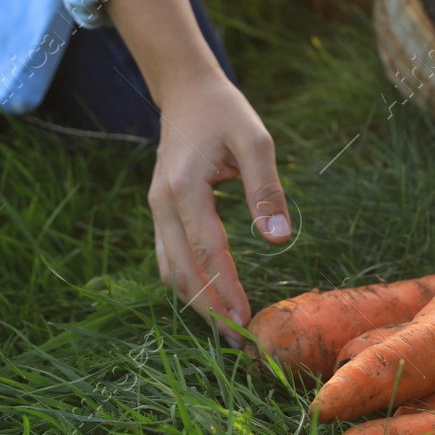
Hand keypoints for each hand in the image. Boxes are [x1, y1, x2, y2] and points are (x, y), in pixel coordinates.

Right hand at [148, 73, 287, 346]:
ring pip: (170, 270)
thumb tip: (278, 240)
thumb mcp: (256, 141)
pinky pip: (169, 258)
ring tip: (226, 330)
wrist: (187, 93)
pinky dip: (187, 284)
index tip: (246, 319)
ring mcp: (157, 209)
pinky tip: (210, 301)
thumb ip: (266, 190)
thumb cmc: (226, 113)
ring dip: (196, 302)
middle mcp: (162, 204)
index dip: (226, 287)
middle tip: (238, 342)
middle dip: (210, 309)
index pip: (208, 249)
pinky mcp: (160, 212)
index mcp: (185, 187)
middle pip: (183, 271)